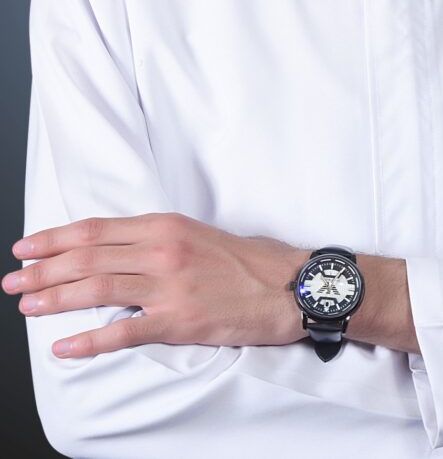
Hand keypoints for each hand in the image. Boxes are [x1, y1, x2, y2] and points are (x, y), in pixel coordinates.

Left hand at [1, 212, 308, 357]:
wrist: (285, 285)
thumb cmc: (244, 261)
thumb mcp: (196, 234)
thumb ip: (155, 240)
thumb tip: (111, 250)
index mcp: (165, 226)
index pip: (96, 230)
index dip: (55, 238)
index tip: (26, 246)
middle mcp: (162, 251)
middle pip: (89, 257)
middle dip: (44, 268)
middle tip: (13, 279)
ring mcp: (169, 286)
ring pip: (98, 289)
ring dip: (56, 297)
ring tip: (27, 305)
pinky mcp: (180, 320)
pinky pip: (125, 332)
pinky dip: (90, 340)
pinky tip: (65, 346)